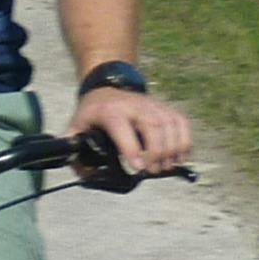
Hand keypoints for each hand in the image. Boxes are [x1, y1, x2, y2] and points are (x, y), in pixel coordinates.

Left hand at [70, 85, 192, 176]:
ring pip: (170, 126)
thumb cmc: (93, 112)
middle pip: (152, 127)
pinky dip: (185, 140)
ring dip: (173, 149)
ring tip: (166, 168)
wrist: (107, 88)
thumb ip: (73, 148)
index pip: (122, 128)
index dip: (131, 148)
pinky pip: (181, 123)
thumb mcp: (77, 124)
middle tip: (153, 171)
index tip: (139, 168)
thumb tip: (81, 172)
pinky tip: (181, 156)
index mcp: (110, 112)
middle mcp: (134, 106)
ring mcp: (152, 106)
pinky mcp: (164, 108)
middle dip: (156, 152)